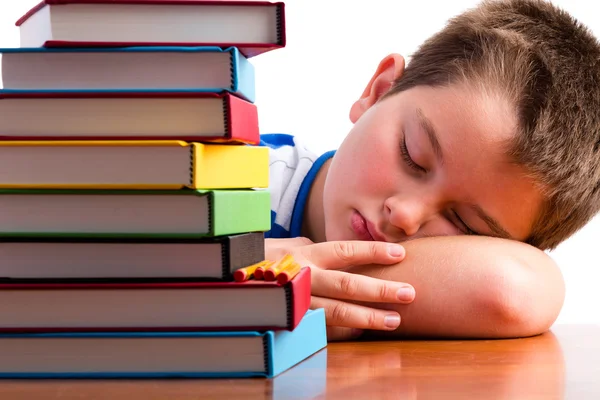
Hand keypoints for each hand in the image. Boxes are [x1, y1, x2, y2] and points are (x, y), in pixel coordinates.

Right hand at [266, 237, 415, 340]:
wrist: (225, 279)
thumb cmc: (260, 260)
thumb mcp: (285, 247)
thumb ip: (311, 249)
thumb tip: (334, 249)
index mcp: (303, 254)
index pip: (344, 251)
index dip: (372, 252)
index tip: (400, 254)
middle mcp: (301, 276)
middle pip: (346, 283)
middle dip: (380, 289)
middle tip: (409, 293)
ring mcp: (295, 302)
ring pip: (336, 311)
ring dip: (367, 317)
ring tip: (394, 320)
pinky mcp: (289, 322)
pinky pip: (320, 329)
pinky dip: (343, 332)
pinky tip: (362, 332)